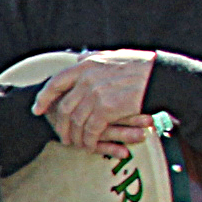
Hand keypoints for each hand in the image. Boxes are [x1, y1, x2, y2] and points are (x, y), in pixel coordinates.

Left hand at [33, 49, 157, 158]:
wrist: (163, 77)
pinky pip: (91, 130)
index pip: (56, 82)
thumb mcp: (113, 56)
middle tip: (62, 136)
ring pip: (76, 121)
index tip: (38, 110)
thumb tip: (80, 58)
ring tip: (77, 144)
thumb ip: (94, 58)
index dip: (44, 98)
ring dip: (76, 136)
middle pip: (64, 107)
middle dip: (61, 125)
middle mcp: (87, 79)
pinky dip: (90, 140)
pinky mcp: (107, 109)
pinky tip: (91, 146)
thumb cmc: (143, 67)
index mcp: (86, 65)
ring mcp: (96, 94)